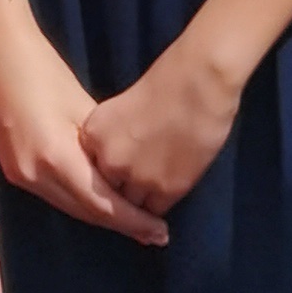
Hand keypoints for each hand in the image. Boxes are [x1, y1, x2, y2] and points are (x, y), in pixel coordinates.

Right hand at [0, 0, 166, 243]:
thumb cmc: (42, 69)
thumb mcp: (81, 106)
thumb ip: (102, 145)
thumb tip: (127, 172)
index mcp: (55, 157)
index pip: (102, 203)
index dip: (133, 220)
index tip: (161, 232)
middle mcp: (35, 175)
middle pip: (86, 212)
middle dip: (122, 224)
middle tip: (156, 233)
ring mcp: (21, 175)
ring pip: (70, 207)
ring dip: (101, 215)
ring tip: (135, 222)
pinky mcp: (15, 170)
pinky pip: (55, 195)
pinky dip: (80, 200)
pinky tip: (100, 199)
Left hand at [80, 38, 243, 215]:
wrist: (200, 81)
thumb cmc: (168, 82)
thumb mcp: (122, 108)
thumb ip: (114, 137)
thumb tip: (120, 159)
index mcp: (93, 135)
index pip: (91, 169)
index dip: (107, 171)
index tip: (122, 167)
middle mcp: (108, 160)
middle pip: (108, 191)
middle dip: (122, 188)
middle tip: (140, 180)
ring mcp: (136, 178)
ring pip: (131, 207)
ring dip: (142, 199)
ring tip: (156, 185)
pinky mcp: (165, 190)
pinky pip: (155, 211)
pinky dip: (161, 204)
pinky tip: (170, 187)